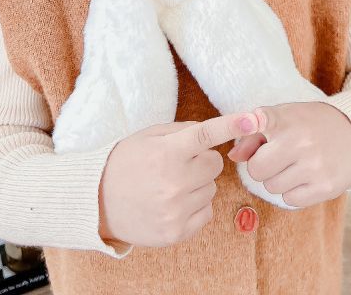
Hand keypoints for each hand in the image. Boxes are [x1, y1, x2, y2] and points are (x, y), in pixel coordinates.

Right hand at [98, 111, 260, 247]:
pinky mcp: (176, 232)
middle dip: (202, 162)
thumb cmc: (126, 162)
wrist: (98, 200)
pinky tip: (173, 203)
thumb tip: (213, 133)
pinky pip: (206, 213)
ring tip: (169, 185)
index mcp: (167, 153)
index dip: (230, 125)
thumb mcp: (149, 136)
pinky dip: (195, 207)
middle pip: (215, 165)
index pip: (206, 135)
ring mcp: (176, 210)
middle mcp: (174, 182)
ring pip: (211, 189)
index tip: (252, 117)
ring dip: (197, 185)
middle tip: (179, 164)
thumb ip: (182, 132)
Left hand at [226, 102, 350, 207]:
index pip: (264, 119)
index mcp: (287, 119)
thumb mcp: (284, 117)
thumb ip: (254, 134)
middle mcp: (301, 141)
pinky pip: (290, 200)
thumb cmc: (309, 123)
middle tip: (275, 158)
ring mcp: (314, 166)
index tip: (252, 122)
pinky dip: (292, 192)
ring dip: (277, 179)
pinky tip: (303, 177)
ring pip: (272, 187)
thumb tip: (233, 157)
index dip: (253, 122)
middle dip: (261, 166)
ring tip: (293, 165)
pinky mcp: (326, 187)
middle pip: (257, 169)